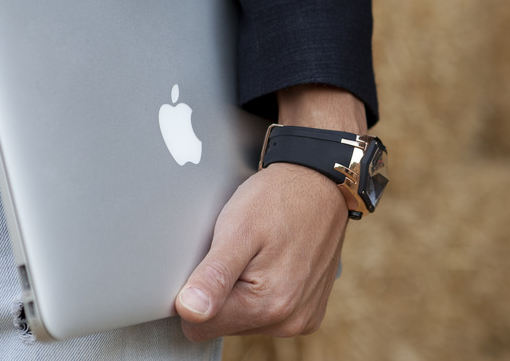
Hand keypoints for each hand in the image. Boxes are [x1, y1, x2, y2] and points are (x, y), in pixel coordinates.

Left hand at [174, 84, 365, 340]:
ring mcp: (301, 318)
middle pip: (222, 325)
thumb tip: (190, 312)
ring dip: (240, 291)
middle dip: (219, 293)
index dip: (193, 295)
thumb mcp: (237, 229)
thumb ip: (213, 275)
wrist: (320, 182)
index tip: (208, 264)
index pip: (198, 327)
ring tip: (252, 254)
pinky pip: (267, 315)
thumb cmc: (277, 199)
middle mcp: (287, 320)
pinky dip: (260, 291)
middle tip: (233, 253)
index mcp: (266, 305)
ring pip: (242, 321)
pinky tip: (267, 261)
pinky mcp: (309, 311)